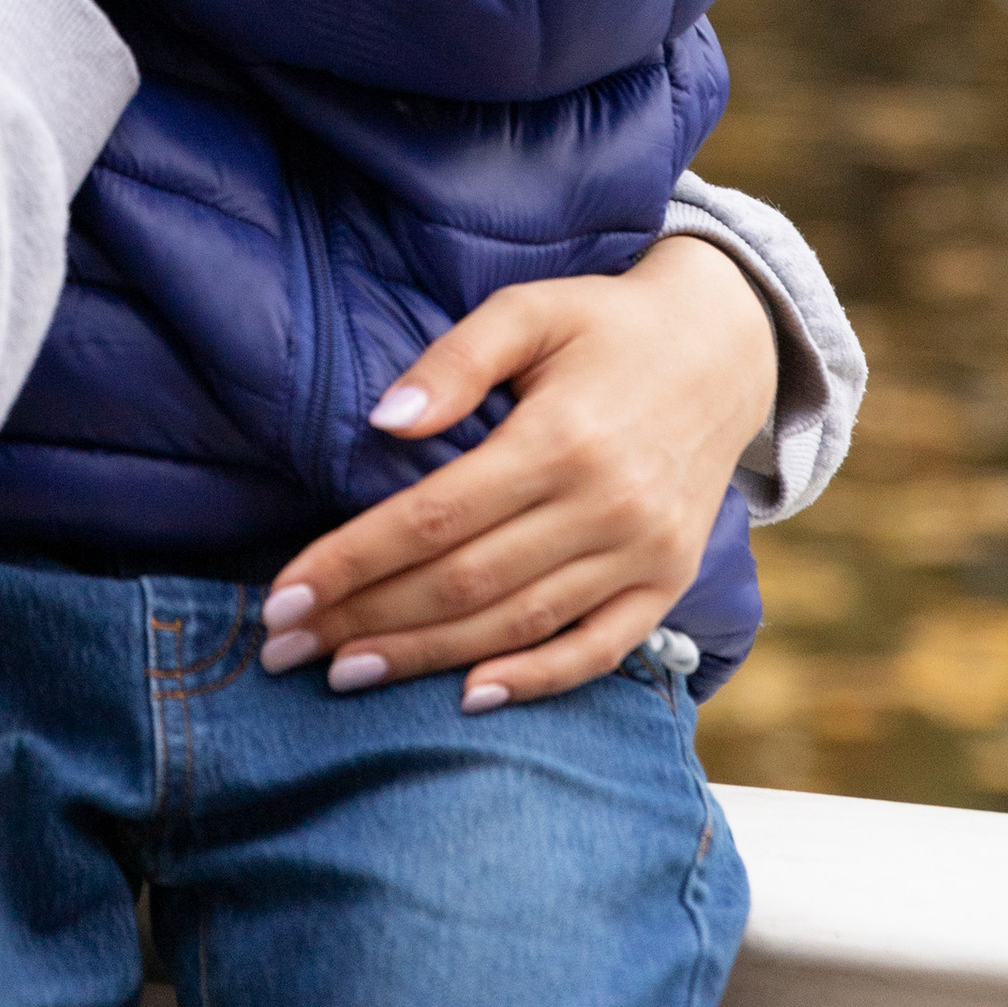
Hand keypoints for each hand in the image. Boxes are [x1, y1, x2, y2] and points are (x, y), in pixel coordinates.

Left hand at [256, 237, 778, 703]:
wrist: (724, 347)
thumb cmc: (604, 323)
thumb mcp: (529, 309)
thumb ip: (454, 360)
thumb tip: (381, 422)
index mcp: (560, 437)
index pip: (433, 517)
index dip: (353, 561)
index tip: (284, 595)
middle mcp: (605, 505)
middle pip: (464, 582)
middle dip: (366, 619)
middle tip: (285, 647)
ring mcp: (642, 554)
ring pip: (517, 624)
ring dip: (425, 659)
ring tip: (343, 675)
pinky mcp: (667, 583)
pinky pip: (598, 651)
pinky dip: (534, 682)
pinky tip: (467, 697)